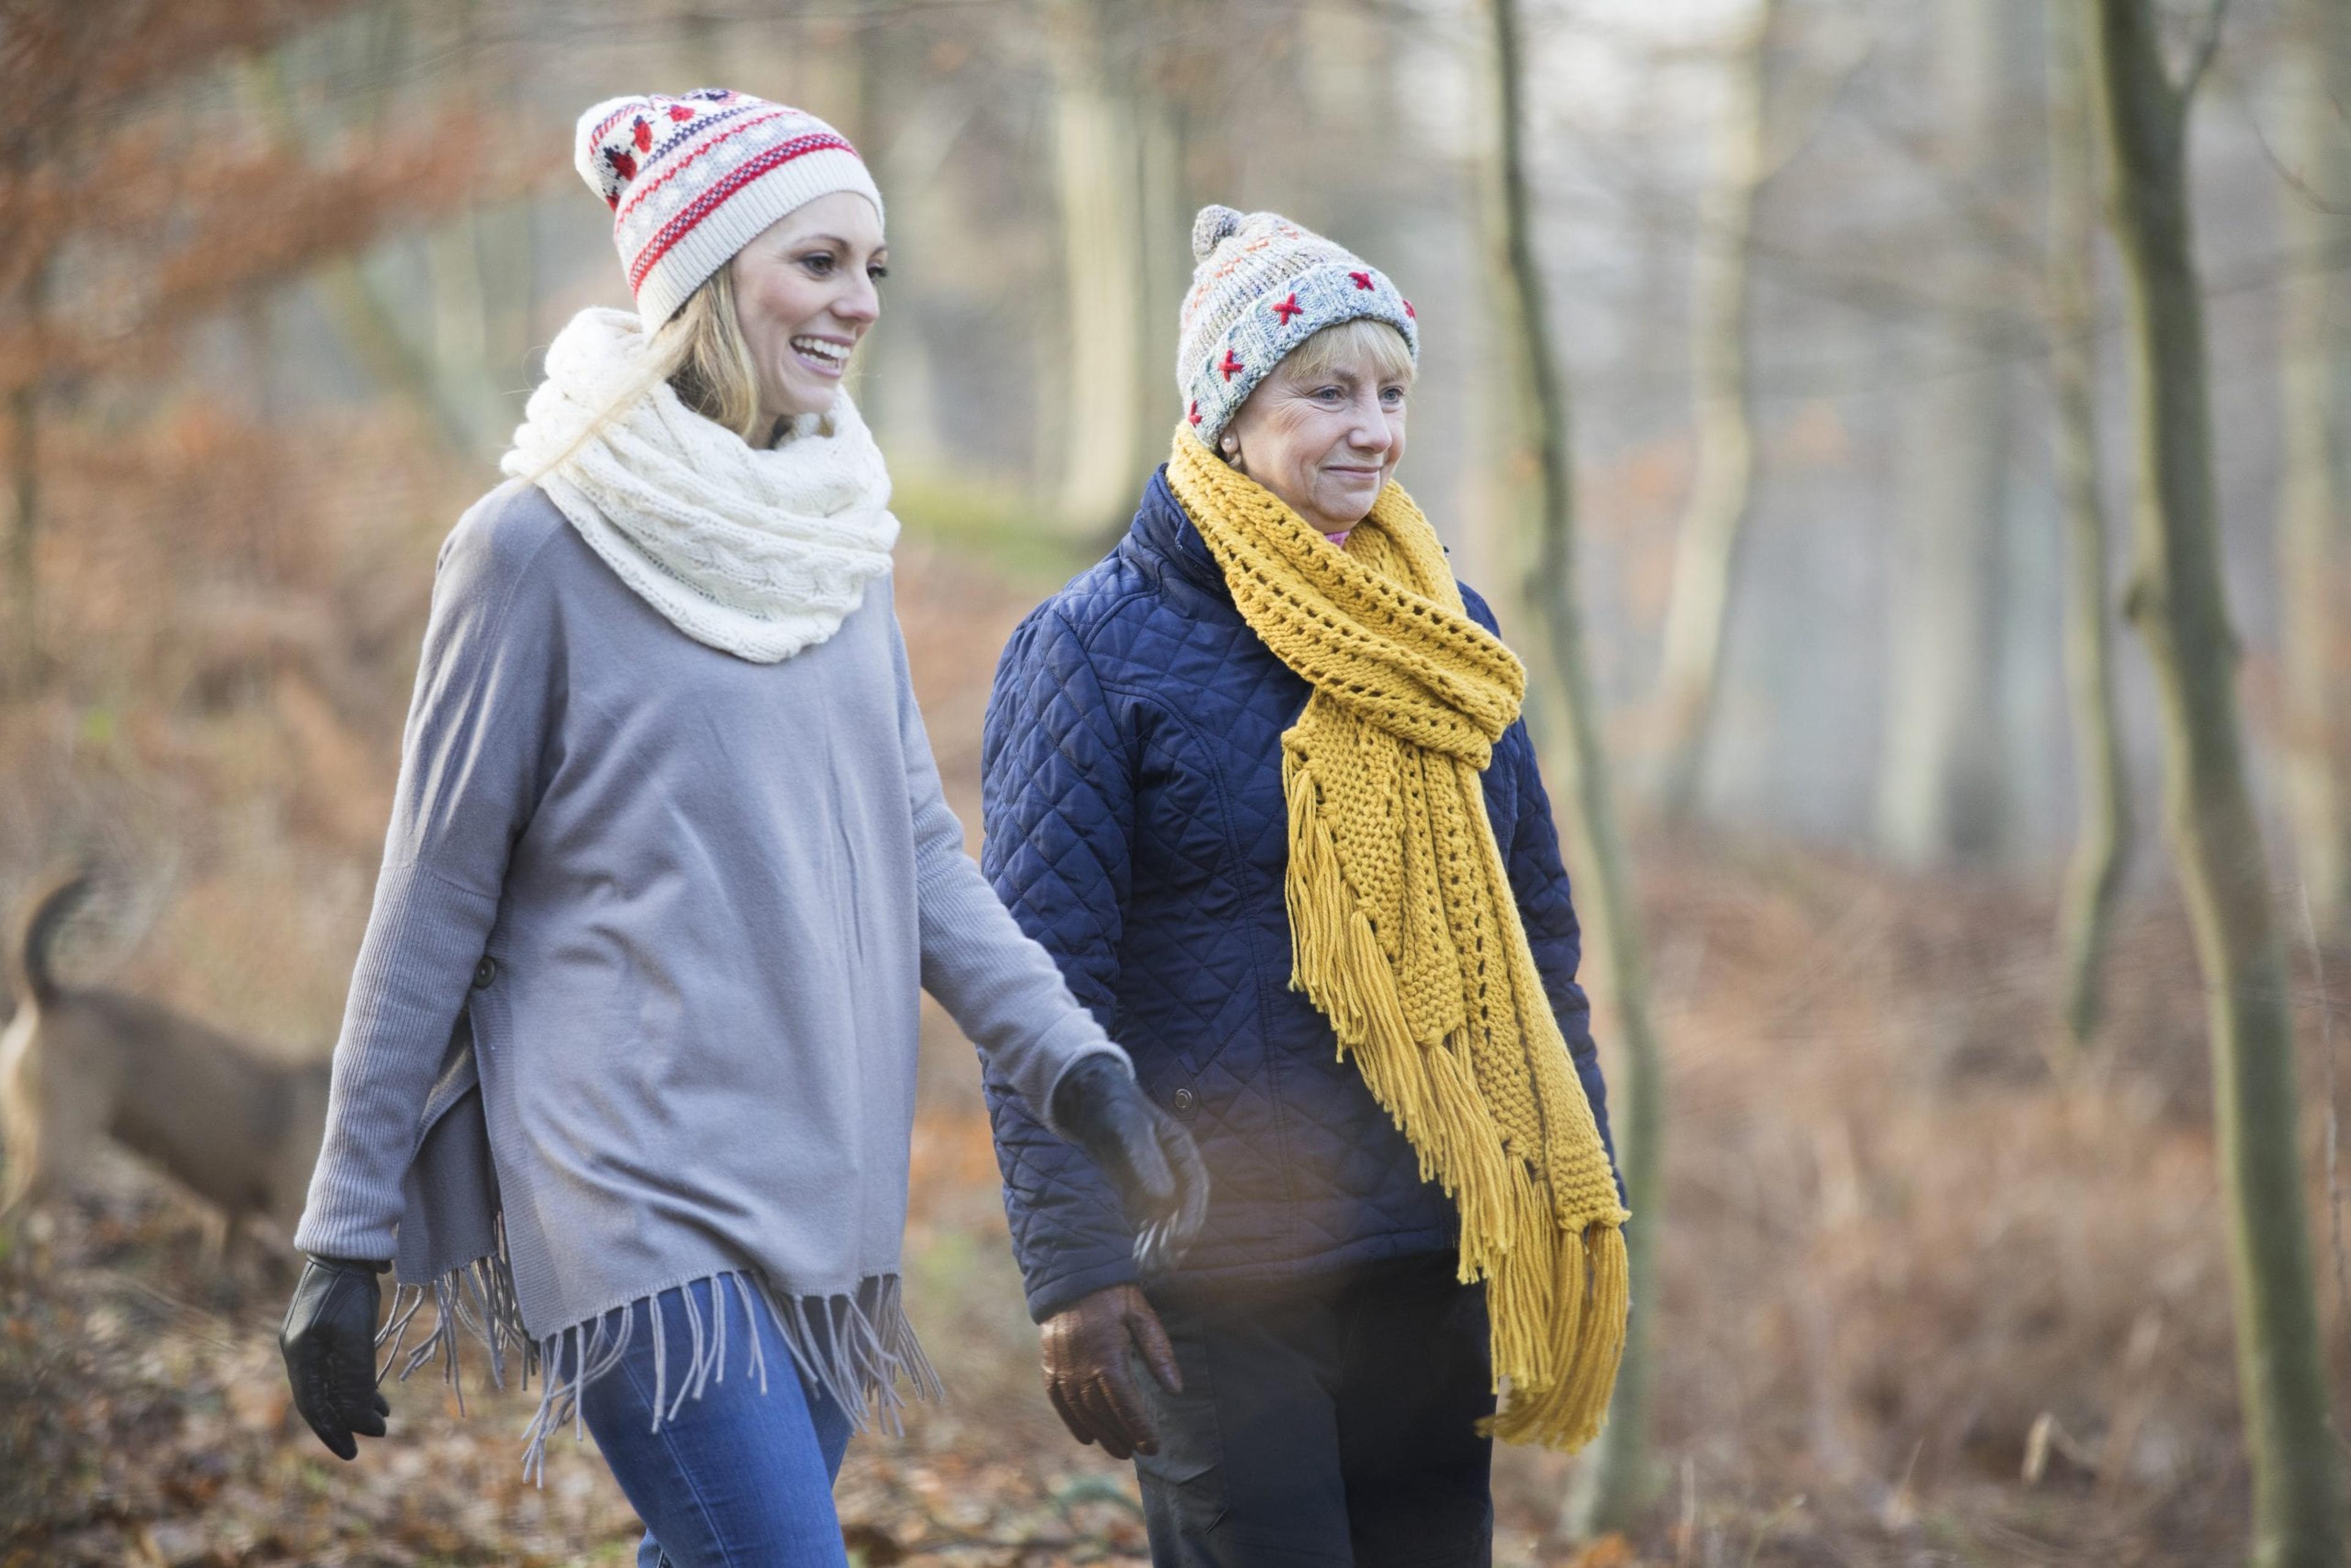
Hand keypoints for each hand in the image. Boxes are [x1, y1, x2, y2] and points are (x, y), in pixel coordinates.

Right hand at [280, 1254, 390, 1460]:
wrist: (347, 1246)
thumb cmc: (349, 1290)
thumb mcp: (354, 1337)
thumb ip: (354, 1380)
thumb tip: (360, 1423)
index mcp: (300, 1353)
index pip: (314, 1406)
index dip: (332, 1431)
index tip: (352, 1453)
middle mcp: (300, 1349)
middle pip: (320, 1398)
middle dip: (344, 1422)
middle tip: (368, 1441)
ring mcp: (311, 1338)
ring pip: (332, 1384)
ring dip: (355, 1404)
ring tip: (381, 1419)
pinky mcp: (327, 1328)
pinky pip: (338, 1366)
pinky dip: (357, 1383)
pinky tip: (377, 1395)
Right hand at [1039, 1284, 1181, 1459]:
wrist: (1072, 1278)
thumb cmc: (1114, 1297)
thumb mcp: (1143, 1316)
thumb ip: (1159, 1353)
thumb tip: (1175, 1389)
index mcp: (1106, 1355)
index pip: (1124, 1403)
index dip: (1138, 1428)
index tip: (1152, 1447)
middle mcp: (1080, 1368)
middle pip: (1102, 1412)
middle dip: (1121, 1436)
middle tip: (1138, 1452)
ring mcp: (1062, 1369)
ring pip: (1082, 1411)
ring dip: (1101, 1434)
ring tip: (1119, 1450)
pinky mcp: (1050, 1368)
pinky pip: (1060, 1402)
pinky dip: (1072, 1422)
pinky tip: (1087, 1437)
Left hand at [1051, 1055, 1210, 1276]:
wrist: (1086, 1097)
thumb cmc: (1111, 1107)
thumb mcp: (1128, 1130)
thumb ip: (1145, 1162)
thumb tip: (1164, 1200)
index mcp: (1180, 1148)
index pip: (1195, 1189)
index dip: (1191, 1218)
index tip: (1181, 1243)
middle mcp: (1171, 1165)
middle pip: (1182, 1207)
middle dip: (1177, 1237)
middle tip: (1166, 1264)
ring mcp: (1153, 1176)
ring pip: (1164, 1216)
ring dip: (1161, 1241)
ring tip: (1152, 1268)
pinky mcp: (1133, 1185)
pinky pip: (1144, 1215)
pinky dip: (1144, 1235)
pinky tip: (1137, 1255)